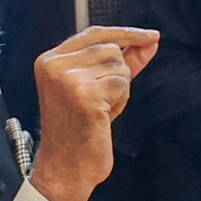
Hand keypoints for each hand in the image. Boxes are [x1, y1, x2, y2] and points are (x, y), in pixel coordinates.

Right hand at [28, 25, 157, 200]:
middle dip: (117, 75)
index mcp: (50, 60)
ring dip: (119, 90)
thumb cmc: (79, 131)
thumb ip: (123, 61)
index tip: (150, 35)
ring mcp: (68, 78)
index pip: (95, 33)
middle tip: (100, 101)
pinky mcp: (84, 94)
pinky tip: (102, 117)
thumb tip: (149, 42)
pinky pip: (121, 85)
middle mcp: (55, 65)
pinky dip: (120, 102)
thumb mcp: (99, 88)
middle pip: (111, 49)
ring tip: (99, 110)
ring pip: (119, 66)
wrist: (66, 166)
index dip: (126, 33)